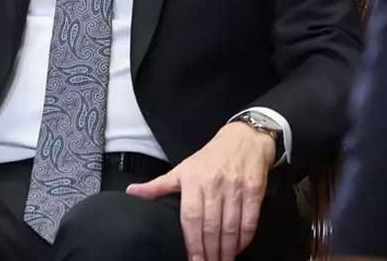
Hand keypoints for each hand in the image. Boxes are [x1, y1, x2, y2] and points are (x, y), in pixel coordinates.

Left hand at [126, 122, 274, 260]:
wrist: (244, 138)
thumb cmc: (210, 157)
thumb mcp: (182, 168)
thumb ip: (158, 185)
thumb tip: (132, 192)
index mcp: (193, 179)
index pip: (191, 217)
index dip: (192, 242)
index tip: (194, 260)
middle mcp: (214, 184)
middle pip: (211, 225)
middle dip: (210, 251)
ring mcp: (235, 186)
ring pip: (231, 226)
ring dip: (227, 249)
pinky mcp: (254, 189)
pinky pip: (250, 220)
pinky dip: (245, 237)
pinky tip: (239, 247)